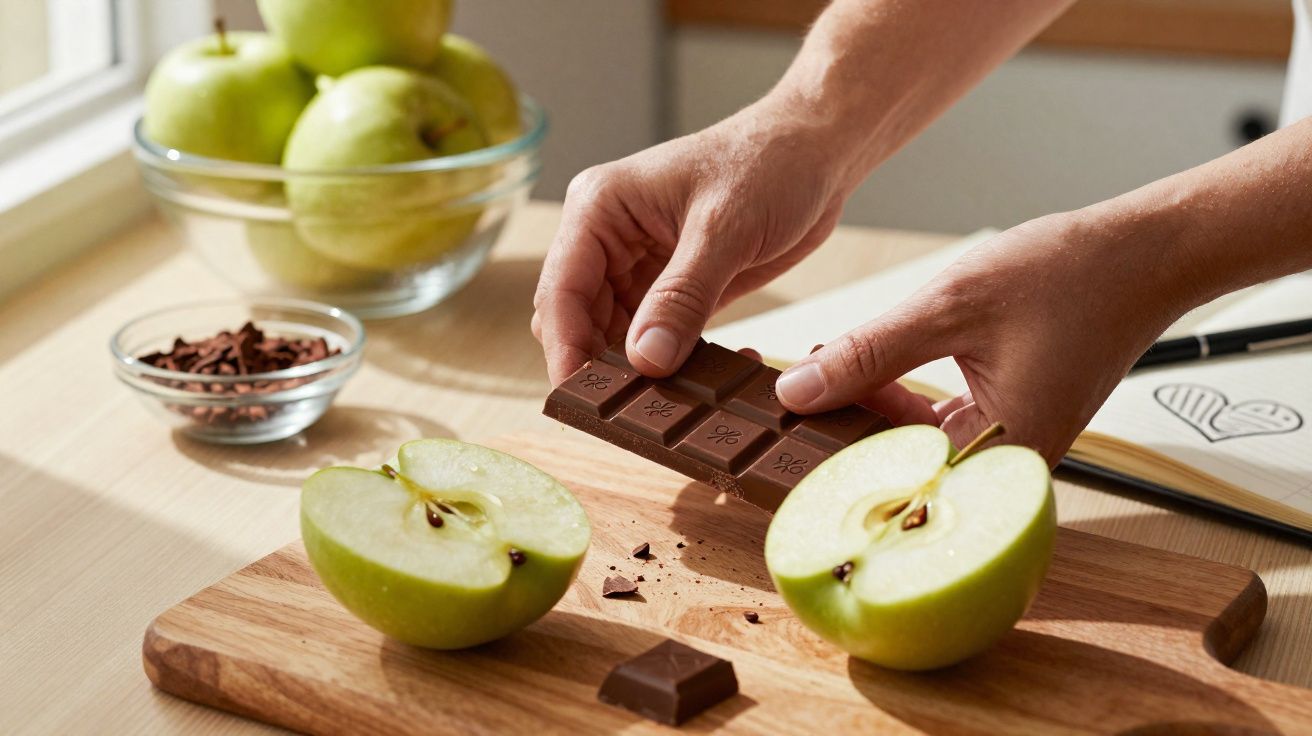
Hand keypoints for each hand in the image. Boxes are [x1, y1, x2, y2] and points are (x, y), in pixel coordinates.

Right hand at [532, 100, 856, 385]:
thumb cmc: (769, 164)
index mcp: (599, 208)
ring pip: (611, 337)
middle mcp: (607, 238)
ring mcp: (636, 266)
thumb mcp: (725, 230)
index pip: (560, 289)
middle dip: (597, 366)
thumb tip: (645, 360)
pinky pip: (651, 339)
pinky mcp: (669, 289)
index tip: (582, 399)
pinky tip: (695, 386)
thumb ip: (682, 296)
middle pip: (576, 320)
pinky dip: (666, 366)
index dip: (566, 348)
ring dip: (633, 372)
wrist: (817, 152)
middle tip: (629, 414)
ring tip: (667, 407)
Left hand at [775, 213, 1189, 463]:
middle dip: (841, 428)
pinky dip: (899, 399)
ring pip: (912, 446)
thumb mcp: (949, 309)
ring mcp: (1006, 448)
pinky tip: (864, 370)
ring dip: (867, 409)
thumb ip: (868, 354)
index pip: (890, 480)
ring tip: (819, 374)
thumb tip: (797, 391)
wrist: (1141, 254)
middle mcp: (1004, 469)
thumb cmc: (1069, 278)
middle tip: (789, 392)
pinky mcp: (1005, 424)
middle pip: (897, 468)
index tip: (777, 428)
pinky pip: (935, 427)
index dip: (827, 454)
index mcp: (1001, 458)